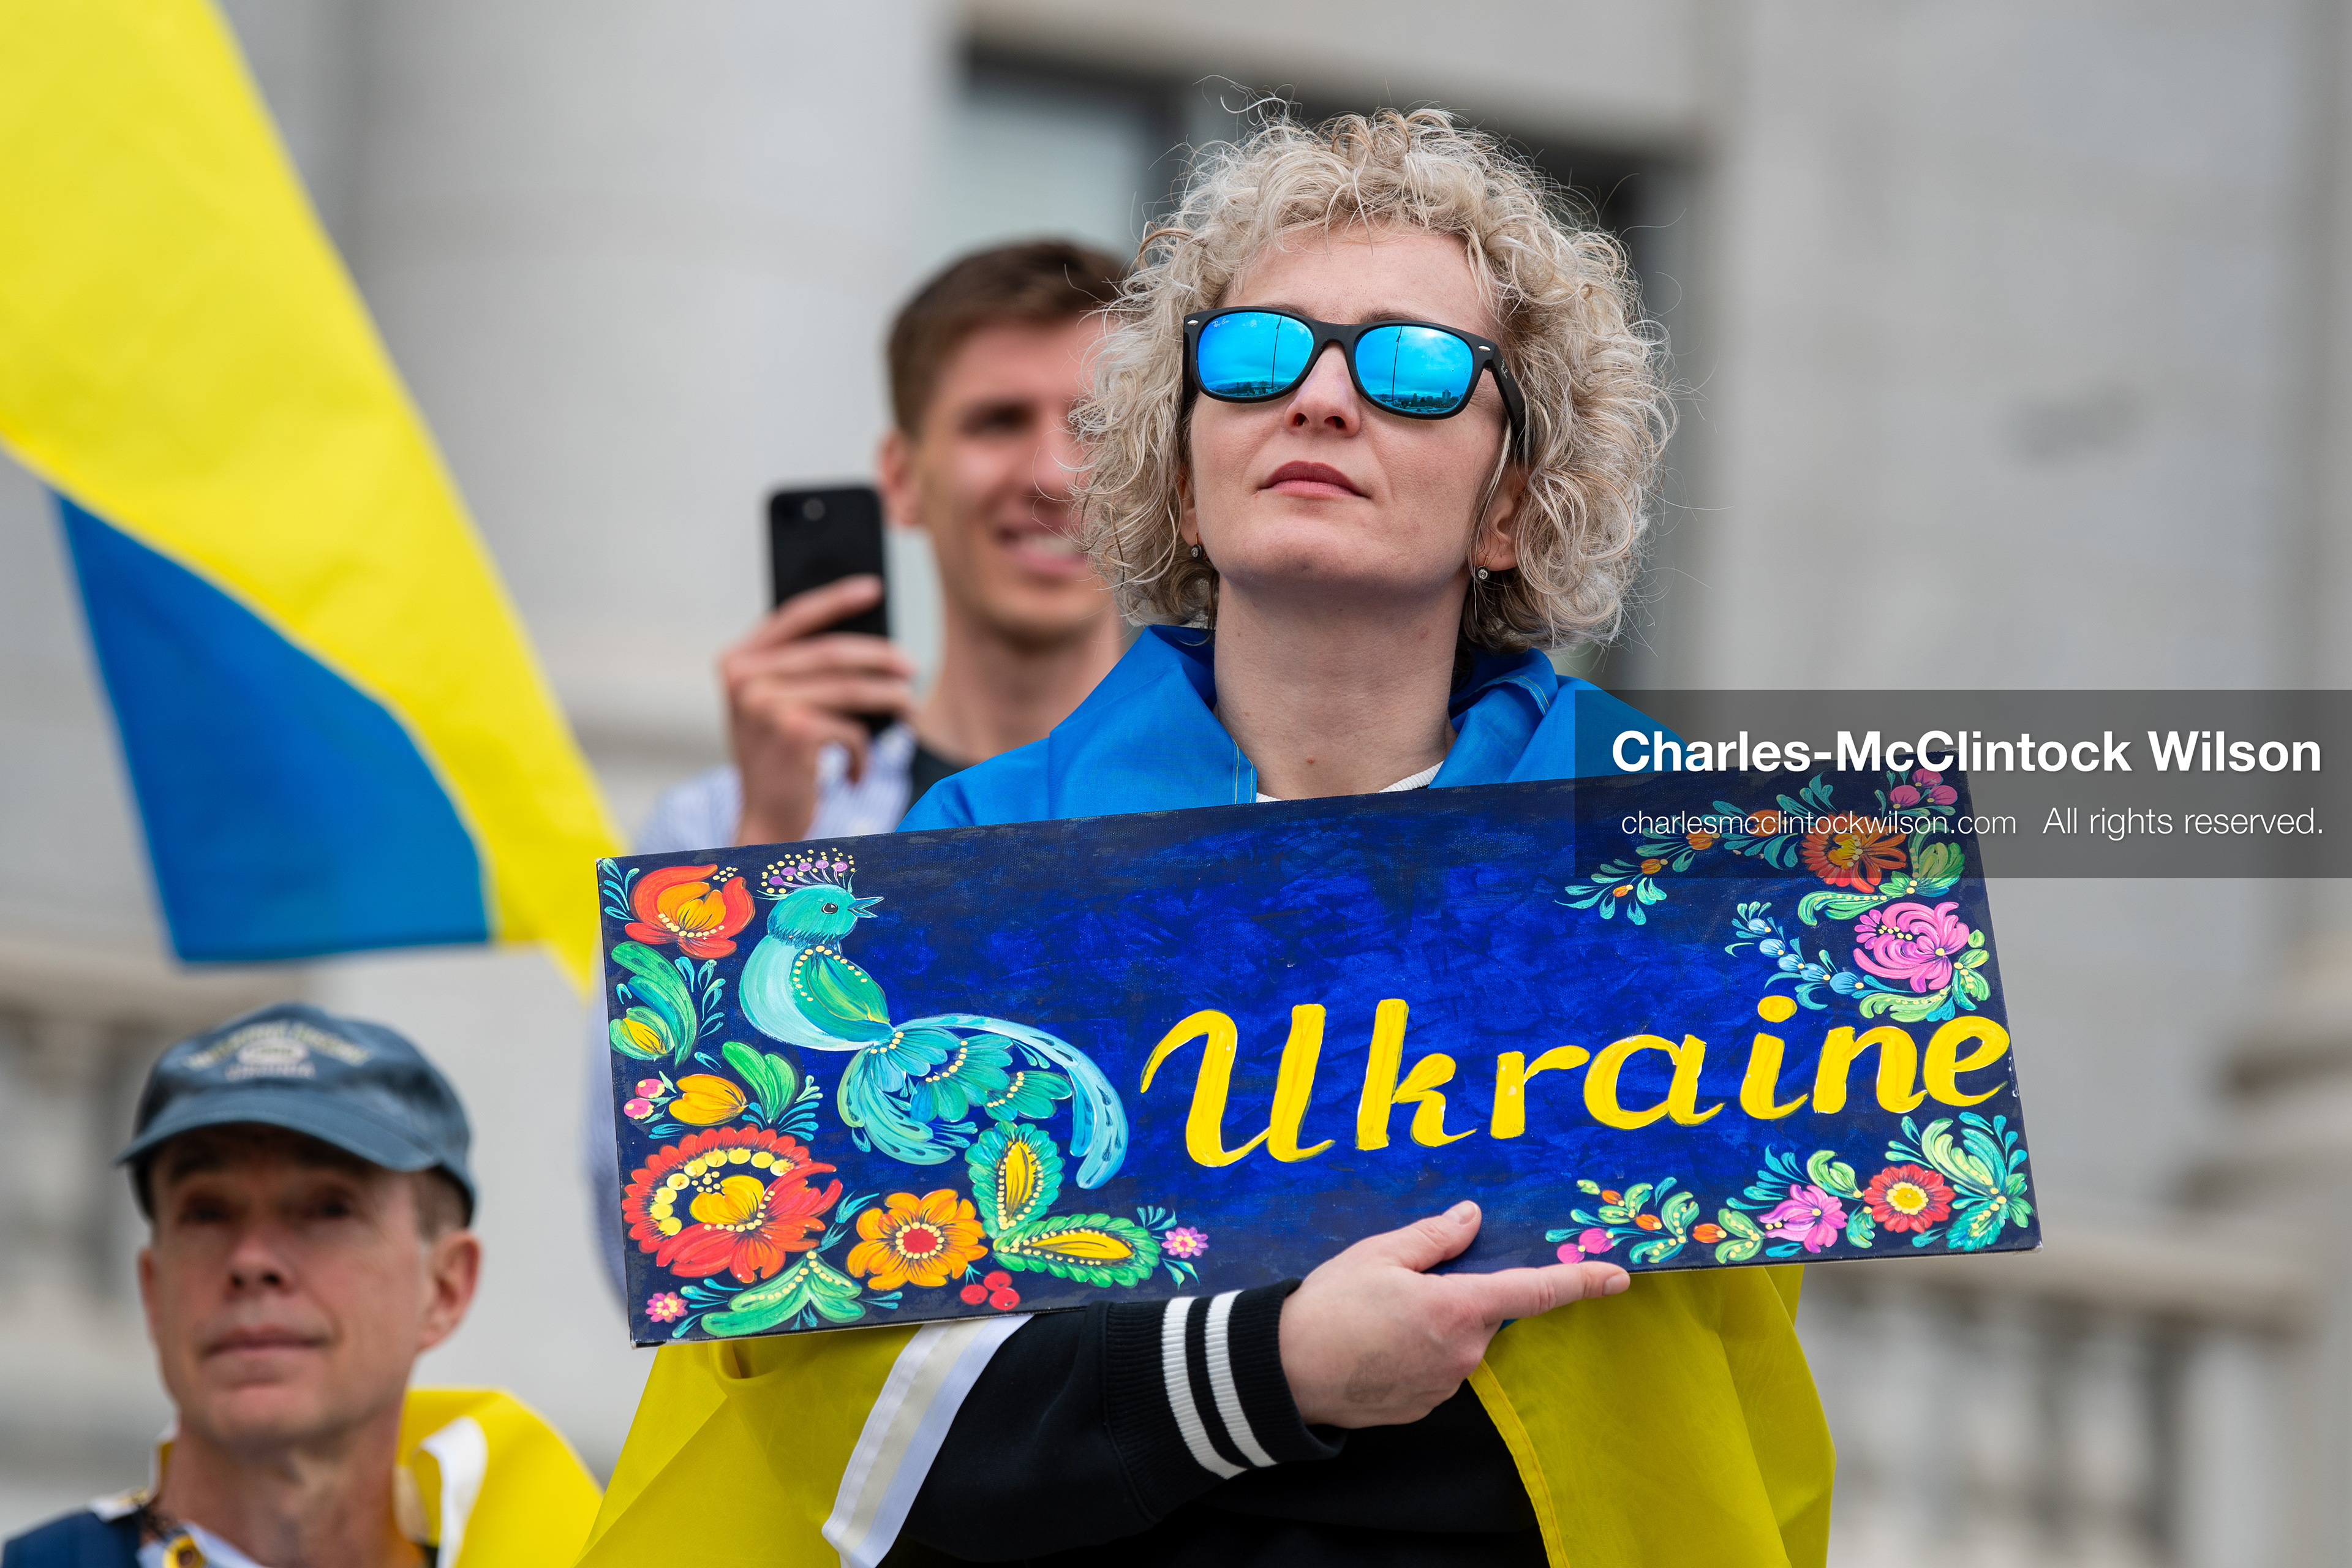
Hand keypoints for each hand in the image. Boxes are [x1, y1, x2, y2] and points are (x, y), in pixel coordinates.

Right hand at [720, 576, 915, 843]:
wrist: (763, 822)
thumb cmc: (780, 761)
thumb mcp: (780, 707)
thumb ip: (805, 670)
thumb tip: (872, 643)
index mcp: (736, 662)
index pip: (794, 616)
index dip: (836, 599)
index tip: (873, 588)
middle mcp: (744, 679)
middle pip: (832, 652)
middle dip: (880, 658)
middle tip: (912, 667)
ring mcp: (765, 703)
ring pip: (851, 689)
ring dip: (890, 701)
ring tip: (909, 711)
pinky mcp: (794, 731)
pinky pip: (851, 728)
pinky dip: (863, 751)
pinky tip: (859, 771)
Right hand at [1277, 1200, 1628, 1428]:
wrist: (1285, 1373)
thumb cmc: (1329, 1306)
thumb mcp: (1380, 1254)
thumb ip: (1435, 1236)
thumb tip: (1472, 1216)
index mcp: (1459, 1308)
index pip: (1534, 1292)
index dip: (1581, 1282)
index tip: (1618, 1276)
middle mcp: (1463, 1353)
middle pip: (1486, 1313)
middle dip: (1460, 1293)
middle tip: (1406, 1282)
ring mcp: (1445, 1384)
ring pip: (1461, 1341)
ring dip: (1436, 1323)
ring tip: (1378, 1314)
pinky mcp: (1424, 1405)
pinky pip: (1438, 1368)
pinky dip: (1418, 1350)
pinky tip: (1377, 1342)